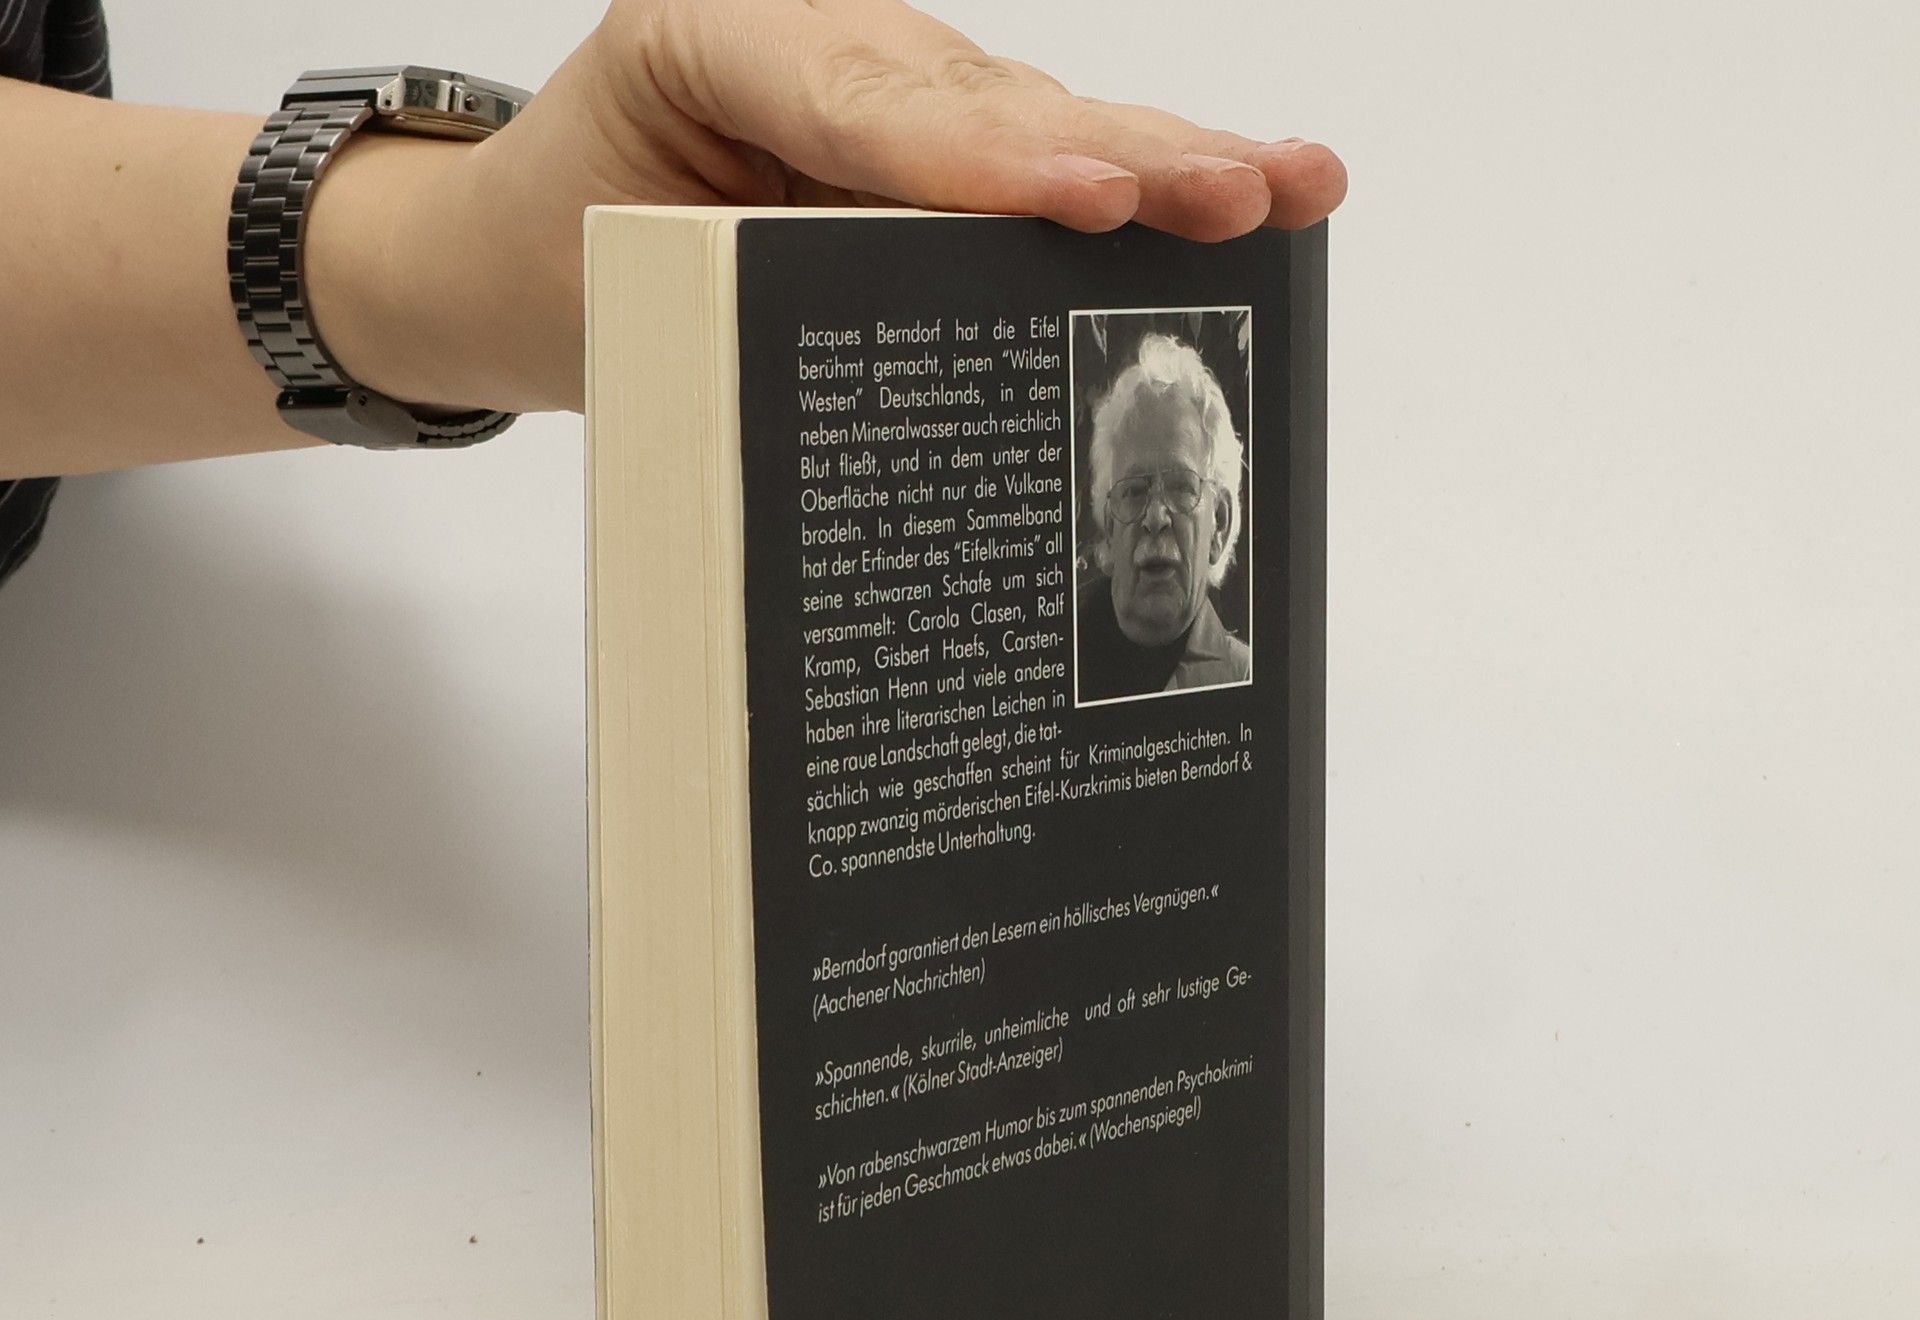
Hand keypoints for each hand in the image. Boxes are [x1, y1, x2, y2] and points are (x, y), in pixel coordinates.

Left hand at [317, 0, 1345, 416]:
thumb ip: (752, 301)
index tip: (1085, 201)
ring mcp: (883, 85)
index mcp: (715, 43)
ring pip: (1037, 118)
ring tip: (1284, 187)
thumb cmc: (554, 263)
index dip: (988, 160)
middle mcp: (818, 43)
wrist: (503, 252)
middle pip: (989, 100)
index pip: (867, 108)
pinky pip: (1031, 153)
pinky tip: (1245, 184)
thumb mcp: (624, 290)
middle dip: (1124, 152)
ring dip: (1168, 159)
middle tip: (1235, 192)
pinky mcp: (922, 140)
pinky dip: (1137, 180)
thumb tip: (918, 390)